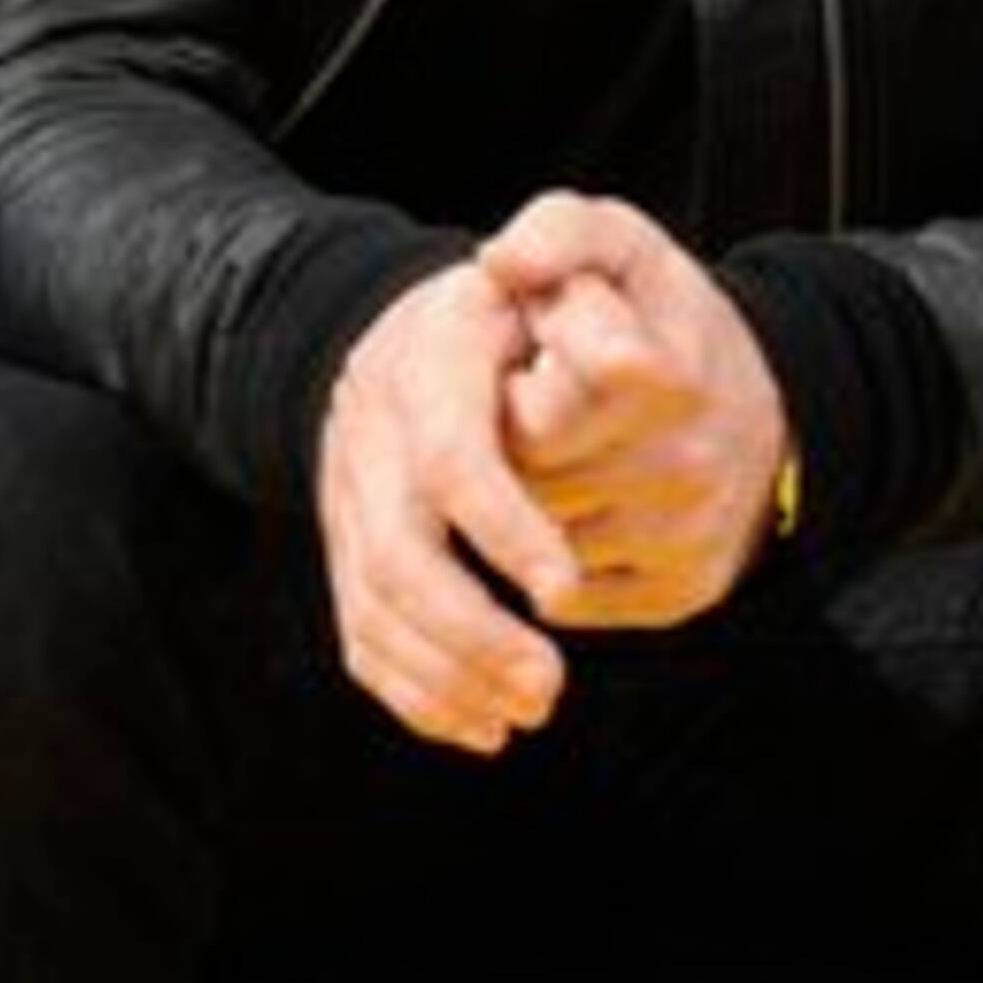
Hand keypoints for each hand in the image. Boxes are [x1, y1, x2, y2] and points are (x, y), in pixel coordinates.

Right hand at [314, 258, 581, 752]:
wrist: (406, 331)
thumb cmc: (511, 306)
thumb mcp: (550, 260)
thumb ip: (574, 256)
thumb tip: (633, 351)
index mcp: (425, 370)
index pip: (452, 459)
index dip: (504, 526)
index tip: (564, 586)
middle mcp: (372, 441)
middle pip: (398, 555)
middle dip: (471, 631)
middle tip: (550, 684)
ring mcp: (350, 500)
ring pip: (374, 608)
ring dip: (448, 674)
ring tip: (532, 707)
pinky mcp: (348, 549)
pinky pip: (361, 635)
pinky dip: (414, 692)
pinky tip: (479, 725)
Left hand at [481, 192, 790, 630]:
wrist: (764, 407)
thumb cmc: (662, 316)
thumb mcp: (618, 244)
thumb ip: (556, 232)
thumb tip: (497, 261)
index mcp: (665, 376)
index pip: (527, 418)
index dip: (512, 387)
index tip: (535, 360)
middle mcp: (685, 466)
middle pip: (525, 479)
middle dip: (512, 442)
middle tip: (541, 403)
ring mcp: (687, 537)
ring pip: (540, 541)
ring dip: (533, 499)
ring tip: (569, 447)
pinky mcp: (681, 594)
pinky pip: (571, 596)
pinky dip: (557, 556)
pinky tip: (584, 502)